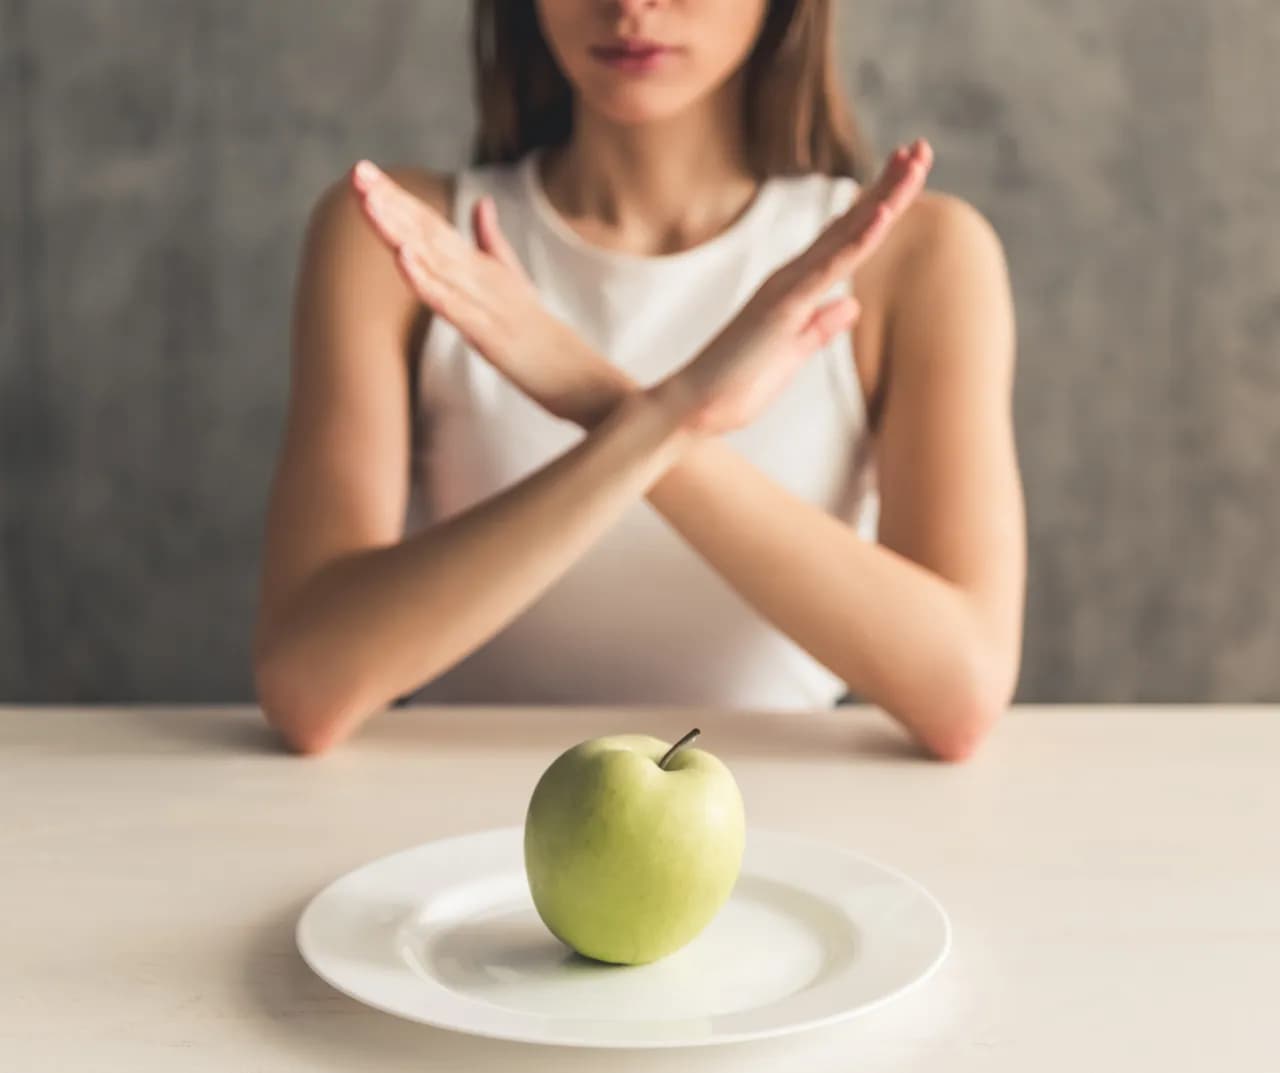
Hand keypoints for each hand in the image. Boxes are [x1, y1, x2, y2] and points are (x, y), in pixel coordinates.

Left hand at [350, 161, 629, 427]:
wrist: (581, 378)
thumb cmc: (544, 339)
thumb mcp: (516, 285)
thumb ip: (494, 245)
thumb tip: (482, 203)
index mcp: (482, 267)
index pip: (433, 226)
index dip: (397, 199)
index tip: (362, 171)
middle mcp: (481, 275)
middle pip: (430, 233)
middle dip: (391, 202)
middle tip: (358, 171)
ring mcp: (485, 301)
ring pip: (435, 260)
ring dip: (401, 231)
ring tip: (370, 203)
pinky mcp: (489, 332)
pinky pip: (451, 304)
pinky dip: (425, 281)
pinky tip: (402, 258)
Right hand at [654, 139, 933, 436]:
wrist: (691, 407)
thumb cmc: (735, 386)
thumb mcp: (791, 354)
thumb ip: (819, 328)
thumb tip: (851, 306)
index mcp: (796, 288)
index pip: (845, 239)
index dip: (878, 204)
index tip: (907, 174)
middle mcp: (792, 276)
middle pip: (851, 223)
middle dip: (888, 185)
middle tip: (921, 147)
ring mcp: (789, 287)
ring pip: (846, 234)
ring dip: (883, 197)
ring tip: (914, 160)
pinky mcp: (785, 306)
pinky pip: (830, 268)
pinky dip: (858, 239)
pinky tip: (883, 213)